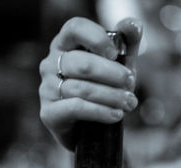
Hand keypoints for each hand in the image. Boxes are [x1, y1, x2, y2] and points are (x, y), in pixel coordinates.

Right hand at [39, 17, 141, 149]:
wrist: (89, 129)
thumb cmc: (102, 91)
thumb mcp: (117, 67)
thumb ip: (126, 45)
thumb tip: (133, 24)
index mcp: (64, 46)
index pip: (75, 28)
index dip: (97, 38)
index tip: (115, 54)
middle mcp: (50, 65)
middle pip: (82, 64)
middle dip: (112, 75)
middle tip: (130, 84)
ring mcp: (47, 89)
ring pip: (81, 88)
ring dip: (111, 96)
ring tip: (129, 103)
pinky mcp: (49, 113)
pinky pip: (76, 108)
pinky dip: (100, 111)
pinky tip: (116, 115)